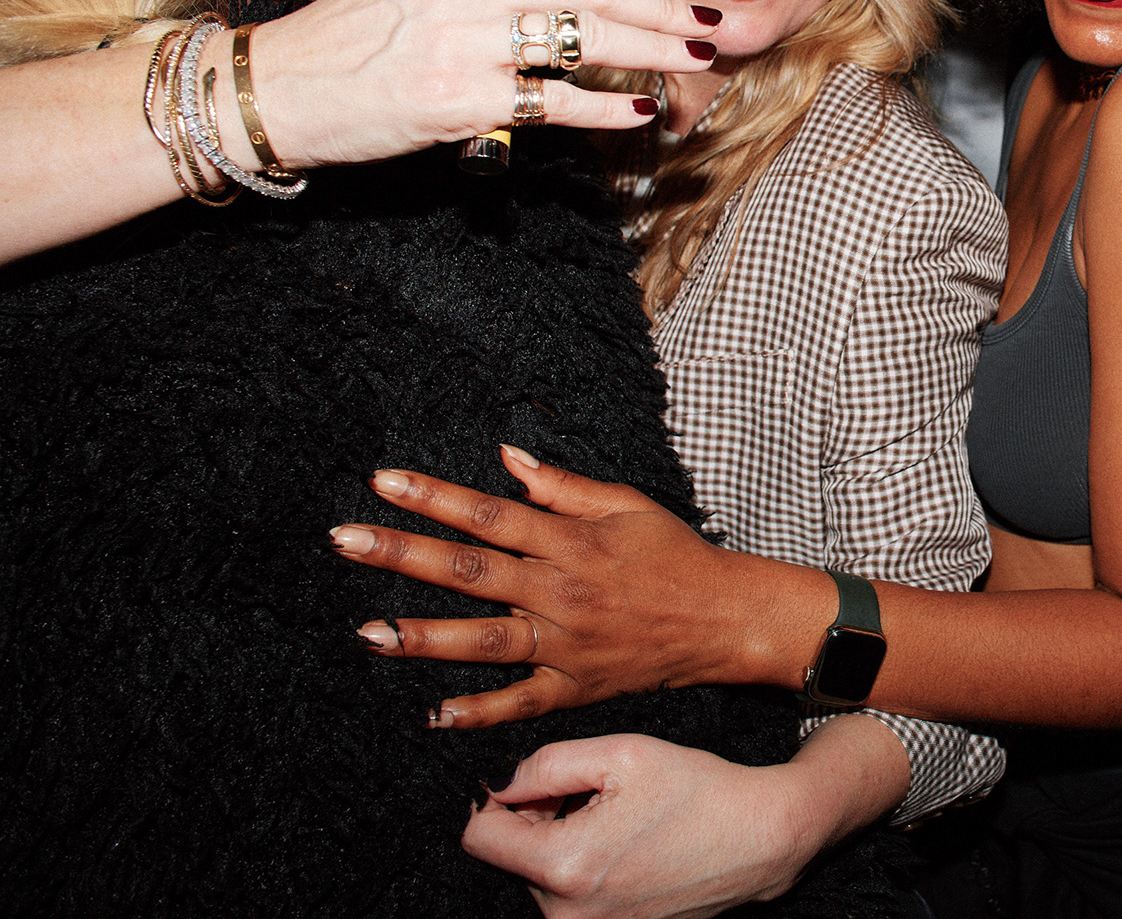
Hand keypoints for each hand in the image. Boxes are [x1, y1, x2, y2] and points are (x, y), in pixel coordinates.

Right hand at [241, 0, 719, 167]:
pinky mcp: (457, 99)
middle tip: (707, 24)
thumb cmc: (347, 45)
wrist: (274, 91)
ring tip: (692, 62)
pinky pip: (552, 100)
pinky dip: (603, 107)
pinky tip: (639, 109)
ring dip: (651, 50)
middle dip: (661, 7)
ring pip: (583, 38)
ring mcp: (461, 43)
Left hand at [329, 445, 829, 726]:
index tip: (381, 483)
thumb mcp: (626, 504)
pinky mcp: (574, 687)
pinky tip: (432, 714)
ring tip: (366, 632)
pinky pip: (519, 703)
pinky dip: (477, 712)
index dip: (433, 497)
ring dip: (421, 636)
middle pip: (469, 571)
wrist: (724, 618)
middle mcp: (561, 592)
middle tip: (344, 541)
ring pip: (482, 640)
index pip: (488, 514)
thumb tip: (506, 459)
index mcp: (570, 541)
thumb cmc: (674, 554)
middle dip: (401, 554)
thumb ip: (562, 485)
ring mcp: (565, 644)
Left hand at [465, 717, 908, 918]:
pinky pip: (573, 896)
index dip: (506, 797)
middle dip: (541, 820)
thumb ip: (543, 765)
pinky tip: (630, 845)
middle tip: (600, 797)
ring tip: (622, 822)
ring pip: (542, 875)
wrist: (761, 838)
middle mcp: (567, 915)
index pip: (479, 836)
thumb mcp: (618, 753)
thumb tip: (496, 788)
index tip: (546, 783)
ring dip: (566, 842)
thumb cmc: (696, 790)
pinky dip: (588, 867)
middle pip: (513, 856)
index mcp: (562, 867)